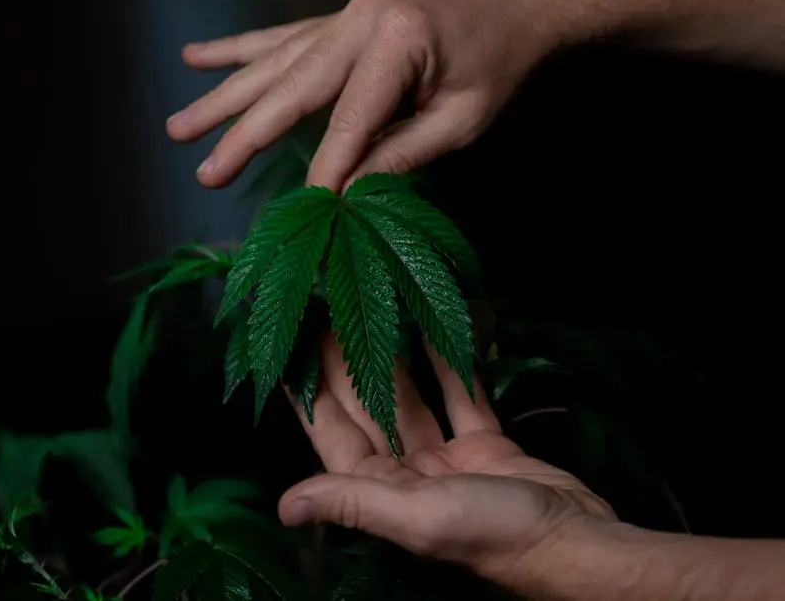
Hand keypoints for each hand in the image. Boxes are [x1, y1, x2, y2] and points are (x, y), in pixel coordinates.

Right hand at [167, 0, 572, 191]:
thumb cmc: (500, 60)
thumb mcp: (464, 118)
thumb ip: (403, 152)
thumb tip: (349, 192)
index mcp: (397, 41)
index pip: (349, 121)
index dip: (326, 169)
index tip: (304, 211)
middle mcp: (360, 19)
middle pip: (290, 87)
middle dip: (243, 134)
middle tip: (204, 172)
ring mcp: (345, 13)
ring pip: (272, 60)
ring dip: (223, 95)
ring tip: (178, 126)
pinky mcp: (342, 16)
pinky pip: (281, 36)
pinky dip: (238, 49)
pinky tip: (198, 57)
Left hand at [277, 336, 616, 586]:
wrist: (576, 544)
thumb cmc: (494, 535)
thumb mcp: (418, 517)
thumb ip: (353, 502)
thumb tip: (283, 508)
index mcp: (381, 493)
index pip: (333, 436)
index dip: (310, 397)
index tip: (290, 355)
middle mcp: (406, 477)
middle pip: (368, 411)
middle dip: (348, 367)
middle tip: (331, 316)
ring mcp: (446, 461)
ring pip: (411, 401)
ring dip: (393, 362)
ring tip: (374, 315)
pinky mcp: (486, 447)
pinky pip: (460, 399)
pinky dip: (449, 367)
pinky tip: (434, 332)